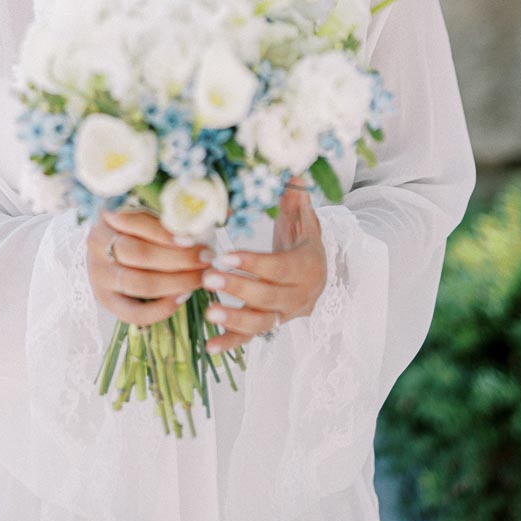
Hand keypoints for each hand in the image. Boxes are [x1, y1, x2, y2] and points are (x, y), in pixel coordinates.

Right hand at [88, 206, 211, 326]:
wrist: (114, 250)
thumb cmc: (142, 225)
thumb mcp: (155, 210)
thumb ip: (183, 208)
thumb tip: (223, 209)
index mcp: (108, 213)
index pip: (134, 220)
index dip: (166, 231)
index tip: (195, 238)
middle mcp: (97, 242)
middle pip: (137, 253)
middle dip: (178, 259)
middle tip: (207, 259)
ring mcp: (98, 273)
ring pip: (137, 282)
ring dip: (174, 283)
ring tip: (200, 279)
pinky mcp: (104, 300)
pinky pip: (132, 313)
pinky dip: (160, 309)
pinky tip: (182, 299)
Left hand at [201, 176, 327, 354]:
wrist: (312, 266)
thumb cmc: (300, 235)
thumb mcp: (302, 213)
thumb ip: (296, 196)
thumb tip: (293, 173)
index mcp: (309, 266)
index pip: (280, 268)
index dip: (254, 264)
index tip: (226, 255)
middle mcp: (301, 295)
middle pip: (270, 297)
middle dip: (238, 289)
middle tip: (208, 278)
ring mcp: (287, 314)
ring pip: (263, 322)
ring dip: (235, 319)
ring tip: (209, 311)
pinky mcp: (272, 324)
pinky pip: (253, 337)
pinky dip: (232, 342)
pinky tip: (210, 346)